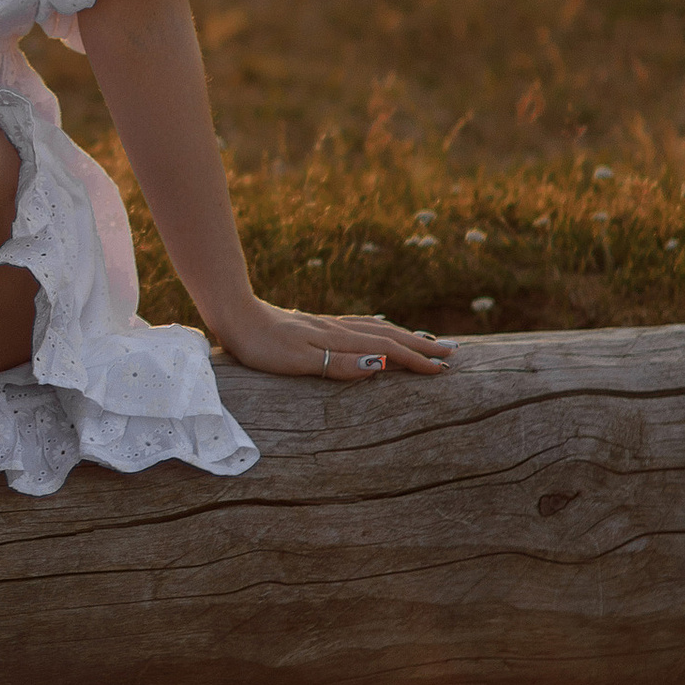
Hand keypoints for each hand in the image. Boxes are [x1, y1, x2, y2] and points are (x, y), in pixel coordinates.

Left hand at [211, 297, 449, 381]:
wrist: (233, 315)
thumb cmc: (262, 346)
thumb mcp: (298, 361)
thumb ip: (339, 364)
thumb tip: (381, 364)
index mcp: (338, 339)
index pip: (388, 349)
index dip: (416, 360)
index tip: (444, 369)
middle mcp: (338, 329)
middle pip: (388, 335)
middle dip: (421, 344)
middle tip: (452, 352)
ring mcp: (327, 325)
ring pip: (375, 328)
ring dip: (404, 334)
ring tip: (426, 339)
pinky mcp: (314, 325)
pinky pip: (358, 325)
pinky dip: (378, 328)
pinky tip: (378, 327)